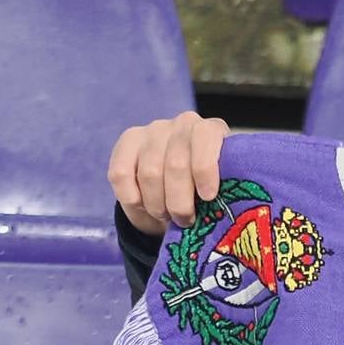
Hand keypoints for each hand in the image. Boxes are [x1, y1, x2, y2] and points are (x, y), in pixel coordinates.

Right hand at [108, 110, 230, 236]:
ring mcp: (153, 130)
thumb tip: (219, 207)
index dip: (205, 169)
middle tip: (184, 220)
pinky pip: (121, 173)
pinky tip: (141, 206)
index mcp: (211, 129)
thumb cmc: (205, 185)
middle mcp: (182, 124)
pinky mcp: (128, 141)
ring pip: (149, 173)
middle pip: (176, 164)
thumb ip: (222, 187)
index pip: (205, 138)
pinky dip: (131, 197)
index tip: (208, 197)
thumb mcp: (221, 184)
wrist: (177, 183)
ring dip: (157, 204)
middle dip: (180, 202)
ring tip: (165, 216)